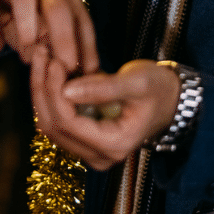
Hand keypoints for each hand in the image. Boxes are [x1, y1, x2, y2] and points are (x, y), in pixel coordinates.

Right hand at [0, 0, 98, 74]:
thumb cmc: (25, 20)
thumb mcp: (47, 34)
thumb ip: (63, 49)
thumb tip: (84, 77)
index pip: (80, 17)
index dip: (85, 46)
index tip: (84, 73)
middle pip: (56, 5)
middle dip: (62, 39)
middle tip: (60, 66)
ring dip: (27, 28)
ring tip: (25, 55)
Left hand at [28, 48, 181, 170]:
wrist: (171, 99)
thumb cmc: (159, 88)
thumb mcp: (136, 82)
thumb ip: (102, 88)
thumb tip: (66, 89)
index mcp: (114, 144)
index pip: (69, 122)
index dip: (54, 91)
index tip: (53, 61)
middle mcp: (99, 156)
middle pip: (54, 127)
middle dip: (42, 90)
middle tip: (41, 56)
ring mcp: (90, 151)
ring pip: (51, 125)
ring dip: (42, 93)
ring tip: (43, 60)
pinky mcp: (85, 141)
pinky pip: (58, 122)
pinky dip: (50, 97)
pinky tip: (48, 73)